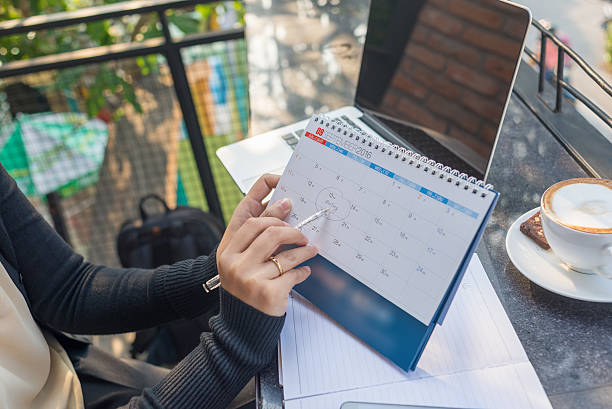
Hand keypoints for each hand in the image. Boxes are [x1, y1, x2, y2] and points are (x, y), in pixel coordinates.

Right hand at [216, 175, 317, 315]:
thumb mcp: (239, 264)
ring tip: (311, 251)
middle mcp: (235, 264)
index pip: (251, 222)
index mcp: (226, 253)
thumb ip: (254, 242)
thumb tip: (284, 208)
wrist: (240, 328)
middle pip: (271, 233)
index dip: (273, 214)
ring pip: (286, 254)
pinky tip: (304, 272)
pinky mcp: (267, 293)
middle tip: (302, 236)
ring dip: (304, 251)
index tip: (288, 210)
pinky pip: (293, 274)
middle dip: (292, 231)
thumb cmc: (244, 290)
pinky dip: (302, 272)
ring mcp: (250, 279)